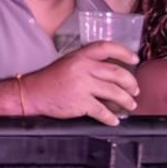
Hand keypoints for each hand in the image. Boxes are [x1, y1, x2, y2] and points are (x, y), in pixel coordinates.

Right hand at [19, 42, 140, 125]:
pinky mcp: (80, 103)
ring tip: (130, 105)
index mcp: (80, 56)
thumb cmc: (49, 79)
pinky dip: (111, 117)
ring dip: (126, 101)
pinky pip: (103, 111)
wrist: (32, 93)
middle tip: (135, 90)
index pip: (107, 47)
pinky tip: (114, 120)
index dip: (124, 52)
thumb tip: (111, 73)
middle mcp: (83, 68)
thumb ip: (88, 64)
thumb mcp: (68, 63)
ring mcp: (82, 86)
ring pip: (114, 92)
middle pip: (117, 73)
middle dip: (131, 83)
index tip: (134, 60)